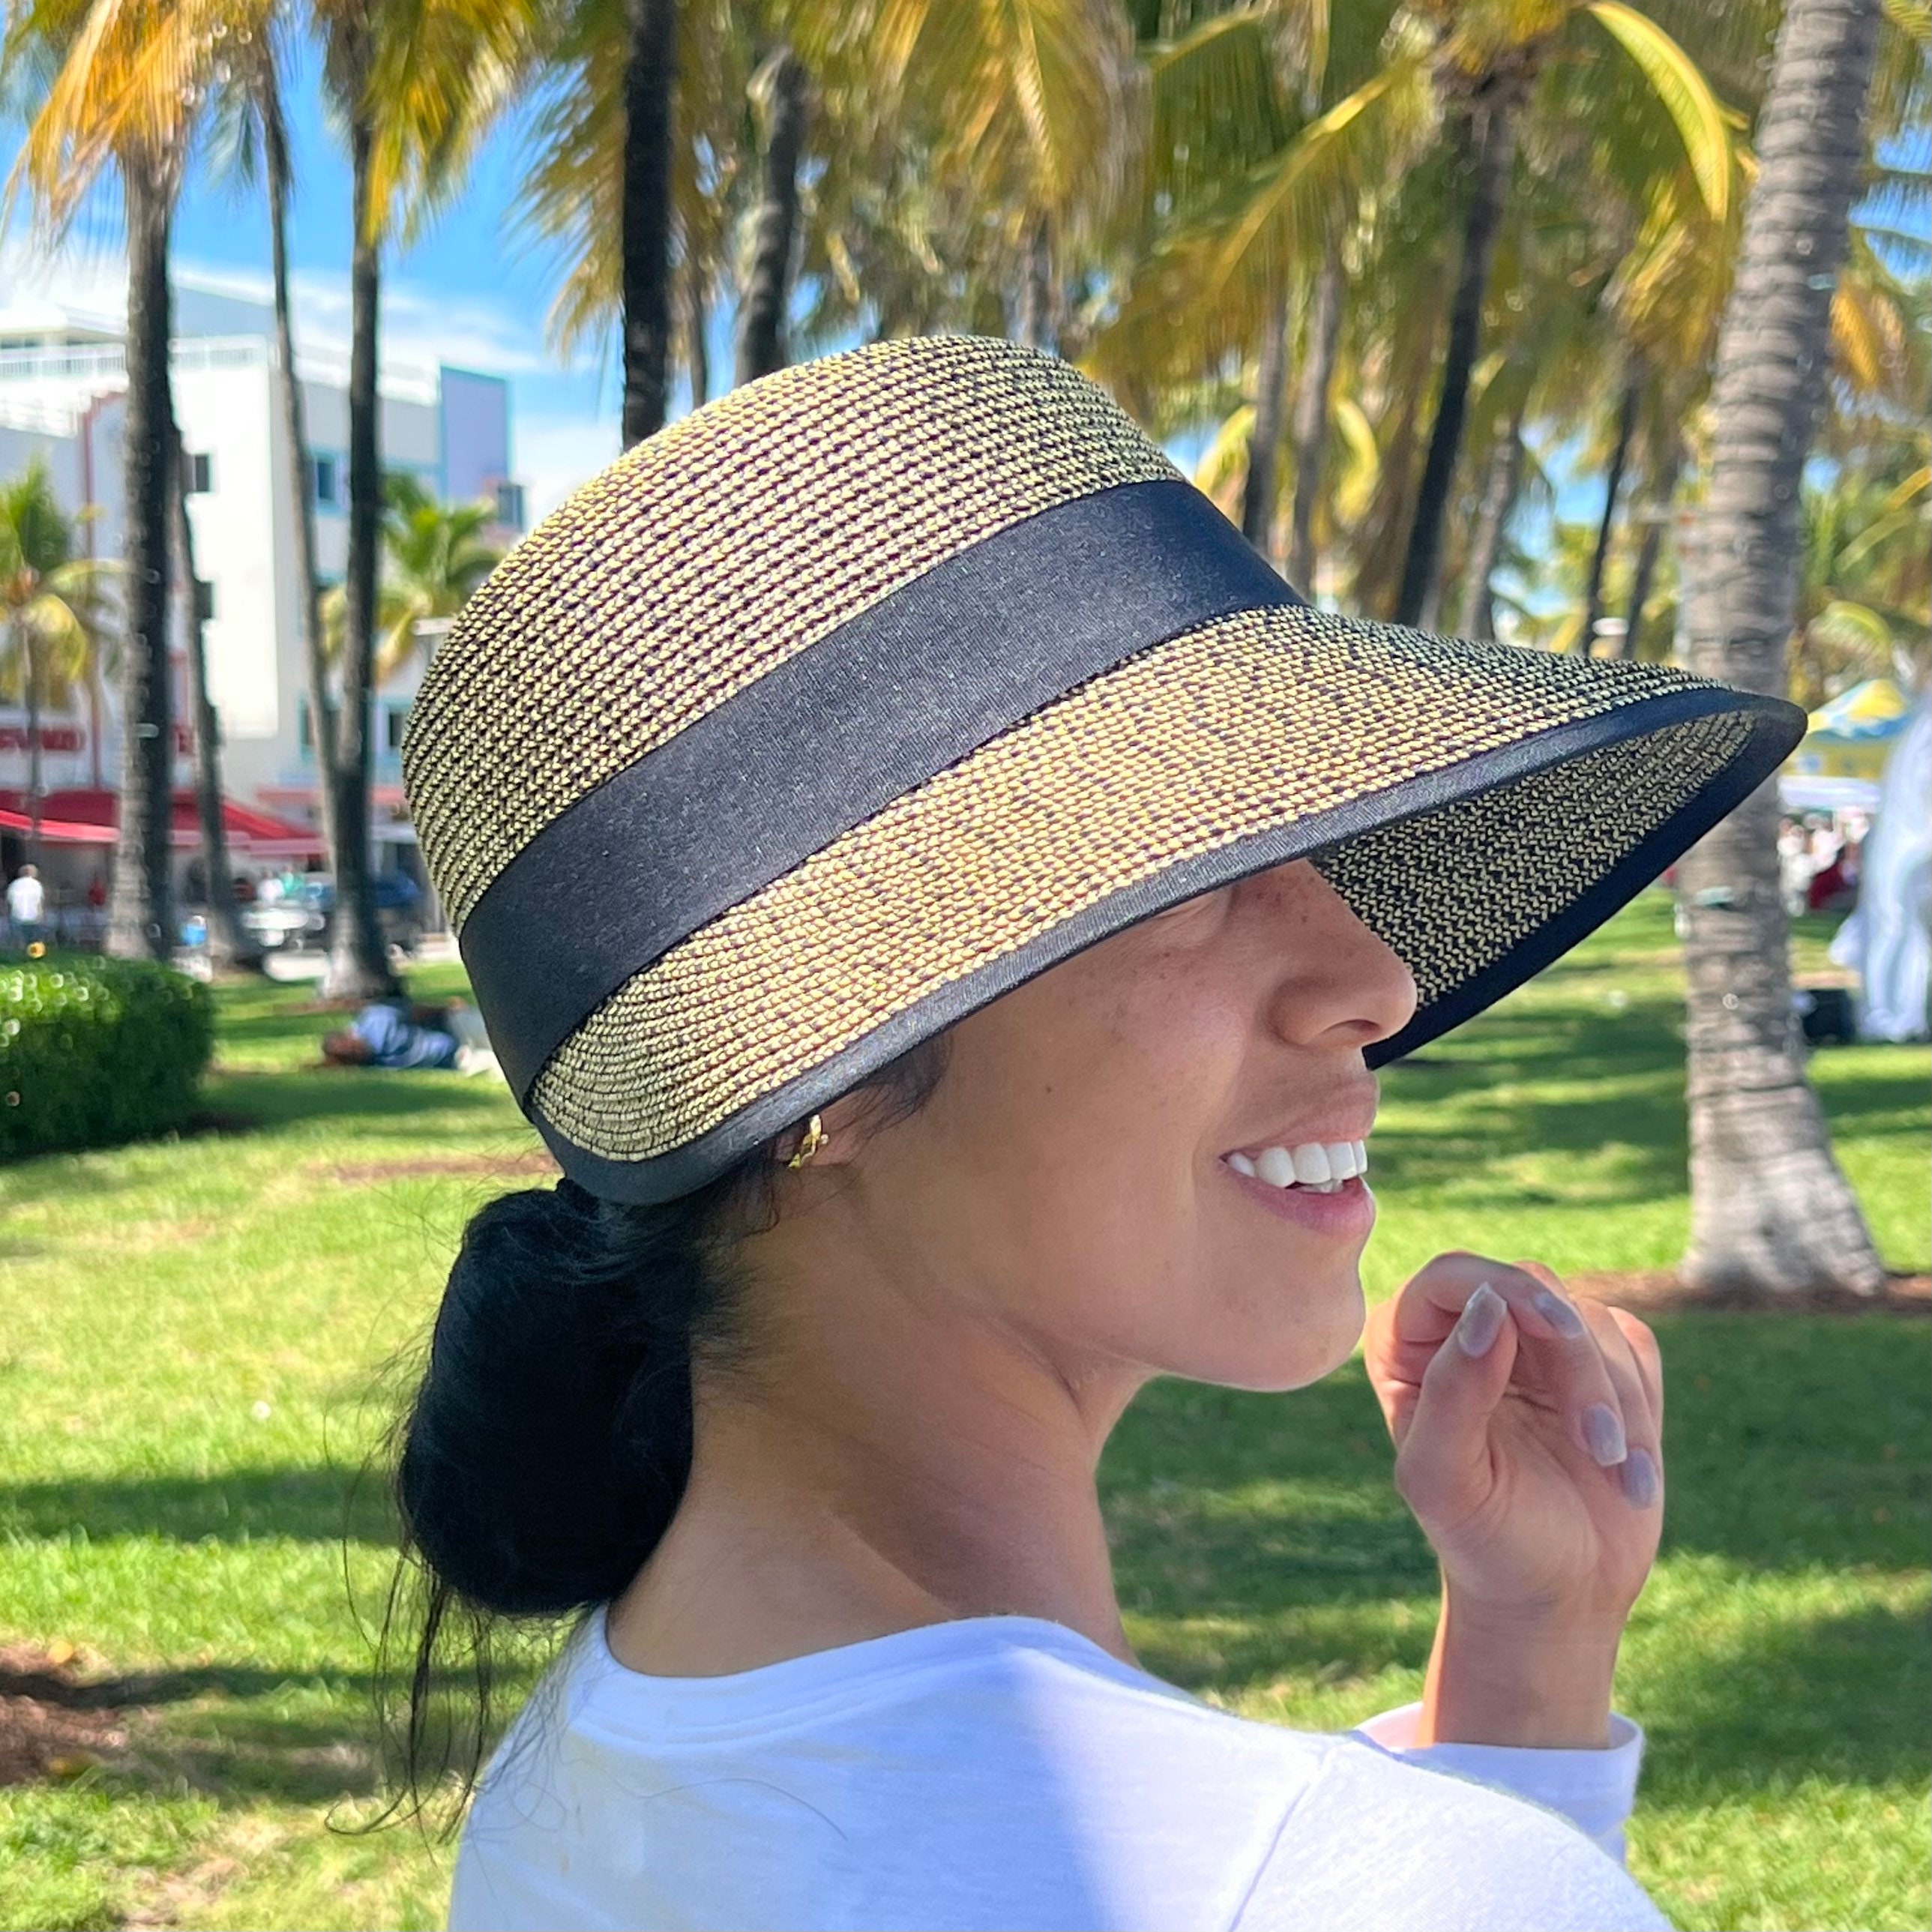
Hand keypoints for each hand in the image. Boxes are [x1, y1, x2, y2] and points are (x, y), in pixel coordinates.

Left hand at [1362, 1252, 1663, 1632]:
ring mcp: (1538, 1347)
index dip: (1505, 1287)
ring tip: (1614, 1475)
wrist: (1557, 1595)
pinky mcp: (1601, 1366)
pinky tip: (1630, 1477)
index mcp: (1410, 1347)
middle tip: (1597, 1445)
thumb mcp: (1447, 1481)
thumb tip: (1488, 1306)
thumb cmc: (1485, 1540)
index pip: (1453, 1275)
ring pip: (1592, 1321)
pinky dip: (1642, 1409)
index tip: (1556, 1325)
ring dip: (1614, 1403)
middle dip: (1576, 1365)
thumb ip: (1453, 1390)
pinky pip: (1635, 1345)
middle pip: (1533, 1290)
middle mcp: (1472, 1332)